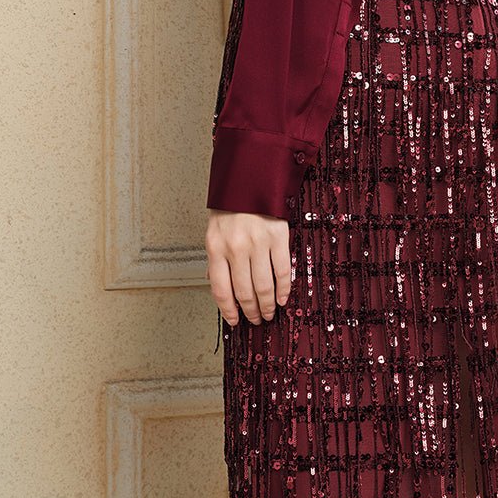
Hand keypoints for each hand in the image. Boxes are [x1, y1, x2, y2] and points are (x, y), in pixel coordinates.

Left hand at [205, 209, 292, 325]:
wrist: (251, 177)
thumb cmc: (231, 206)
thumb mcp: (214, 231)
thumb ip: (216, 259)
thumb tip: (217, 284)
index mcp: (216, 248)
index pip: (221, 289)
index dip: (228, 310)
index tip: (234, 320)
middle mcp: (236, 248)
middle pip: (244, 291)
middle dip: (250, 311)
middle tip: (256, 320)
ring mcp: (258, 243)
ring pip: (263, 285)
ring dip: (267, 305)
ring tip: (268, 313)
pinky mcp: (278, 237)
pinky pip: (282, 270)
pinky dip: (283, 288)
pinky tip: (282, 298)